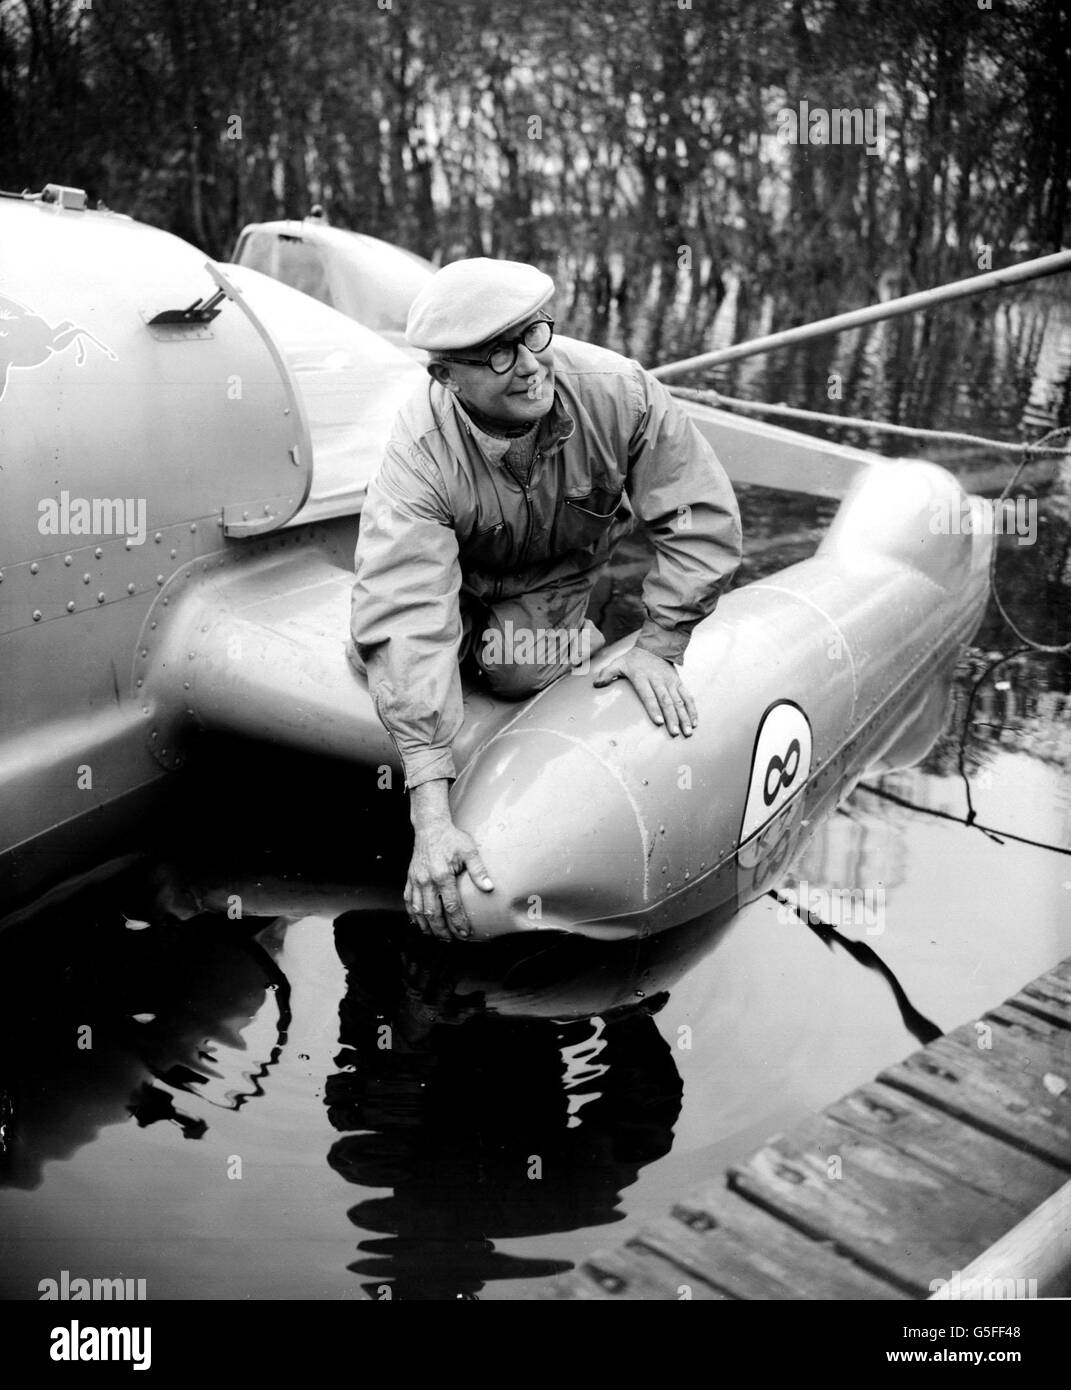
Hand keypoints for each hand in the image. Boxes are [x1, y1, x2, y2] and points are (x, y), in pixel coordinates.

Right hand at [406, 816, 493, 940]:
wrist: (430, 827)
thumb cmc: (451, 838)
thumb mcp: (469, 850)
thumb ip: (478, 870)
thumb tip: (489, 887)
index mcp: (442, 875)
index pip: (451, 906)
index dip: (458, 922)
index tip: (465, 933)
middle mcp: (426, 881)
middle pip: (432, 913)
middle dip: (442, 930)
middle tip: (451, 940)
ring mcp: (415, 880)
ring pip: (418, 910)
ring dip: (427, 926)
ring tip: (436, 936)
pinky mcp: (409, 878)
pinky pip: (408, 901)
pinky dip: (413, 914)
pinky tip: (419, 922)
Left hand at [592, 645, 697, 735]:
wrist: (655, 645)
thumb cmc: (634, 658)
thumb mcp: (618, 662)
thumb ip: (606, 673)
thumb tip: (596, 684)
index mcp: (643, 677)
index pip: (649, 695)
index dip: (654, 708)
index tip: (659, 721)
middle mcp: (658, 681)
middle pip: (666, 701)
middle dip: (672, 718)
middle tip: (674, 732)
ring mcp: (670, 682)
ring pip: (679, 701)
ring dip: (684, 717)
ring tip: (687, 731)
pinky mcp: (678, 683)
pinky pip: (687, 696)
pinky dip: (692, 709)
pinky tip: (694, 722)